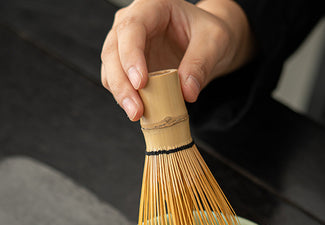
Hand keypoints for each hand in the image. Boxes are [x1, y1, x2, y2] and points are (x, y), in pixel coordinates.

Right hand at [101, 0, 254, 119]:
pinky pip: (117, 84)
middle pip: (112, 52)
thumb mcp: (214, 42)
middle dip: (121, 84)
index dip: (131, 56)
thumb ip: (201, 64)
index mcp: (151, 7)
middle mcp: (131, 24)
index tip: (141, 83)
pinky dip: (125, 99)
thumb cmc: (209, 34)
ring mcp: (125, 47)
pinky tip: (140, 111)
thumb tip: (187, 93)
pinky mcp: (127, 68)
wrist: (207, 44)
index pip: (131, 29)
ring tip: (137, 114)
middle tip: (136, 110)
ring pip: (110, 70)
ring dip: (120, 95)